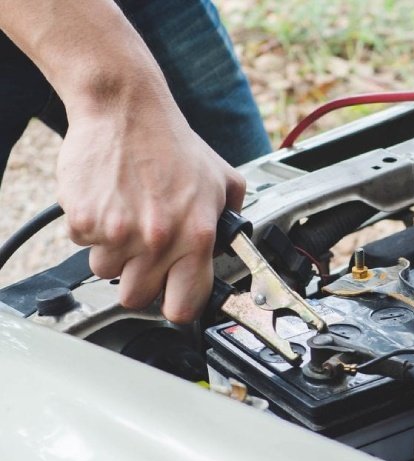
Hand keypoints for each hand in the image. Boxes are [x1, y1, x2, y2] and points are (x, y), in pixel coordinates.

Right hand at [57, 80, 245, 322]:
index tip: (173, 297)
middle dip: (140, 279)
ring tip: (128, 217)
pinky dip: (92, 229)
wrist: (126, 110)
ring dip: (115, 253)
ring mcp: (118, 233)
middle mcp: (158, 241)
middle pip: (136, 298)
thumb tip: (238, 243)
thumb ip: (233, 216)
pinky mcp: (83, 221)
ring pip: (106, 273)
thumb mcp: (221, 179)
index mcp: (196, 237)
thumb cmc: (172, 144)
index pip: (183, 306)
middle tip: (145, 251)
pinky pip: (84, 245)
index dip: (177, 305)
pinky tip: (109, 202)